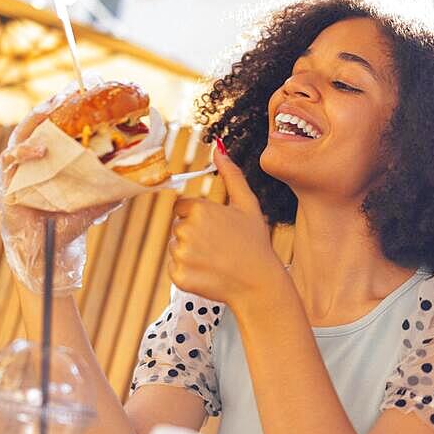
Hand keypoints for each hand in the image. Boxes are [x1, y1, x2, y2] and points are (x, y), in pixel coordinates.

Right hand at [0, 83, 118, 294]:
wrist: (49, 253)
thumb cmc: (67, 222)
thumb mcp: (95, 198)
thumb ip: (112, 185)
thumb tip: (146, 178)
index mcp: (48, 155)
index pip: (56, 120)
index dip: (68, 101)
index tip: (88, 84)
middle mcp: (29, 157)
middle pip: (38, 120)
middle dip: (54, 101)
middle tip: (74, 87)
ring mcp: (15, 169)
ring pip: (22, 134)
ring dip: (39, 118)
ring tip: (56, 106)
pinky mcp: (6, 184)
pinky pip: (10, 161)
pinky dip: (25, 152)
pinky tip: (41, 147)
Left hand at [167, 150, 284, 304]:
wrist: (259, 284)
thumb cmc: (255, 243)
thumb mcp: (247, 205)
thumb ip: (231, 175)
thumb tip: (219, 148)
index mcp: (199, 209)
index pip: (182, 208)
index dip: (198, 218)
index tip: (215, 229)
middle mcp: (186, 230)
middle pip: (178, 228)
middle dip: (194, 235)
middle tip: (219, 247)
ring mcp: (181, 254)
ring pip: (175, 248)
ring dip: (190, 254)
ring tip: (215, 260)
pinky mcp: (179, 276)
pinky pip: (174, 269)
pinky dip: (188, 273)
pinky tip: (209, 273)